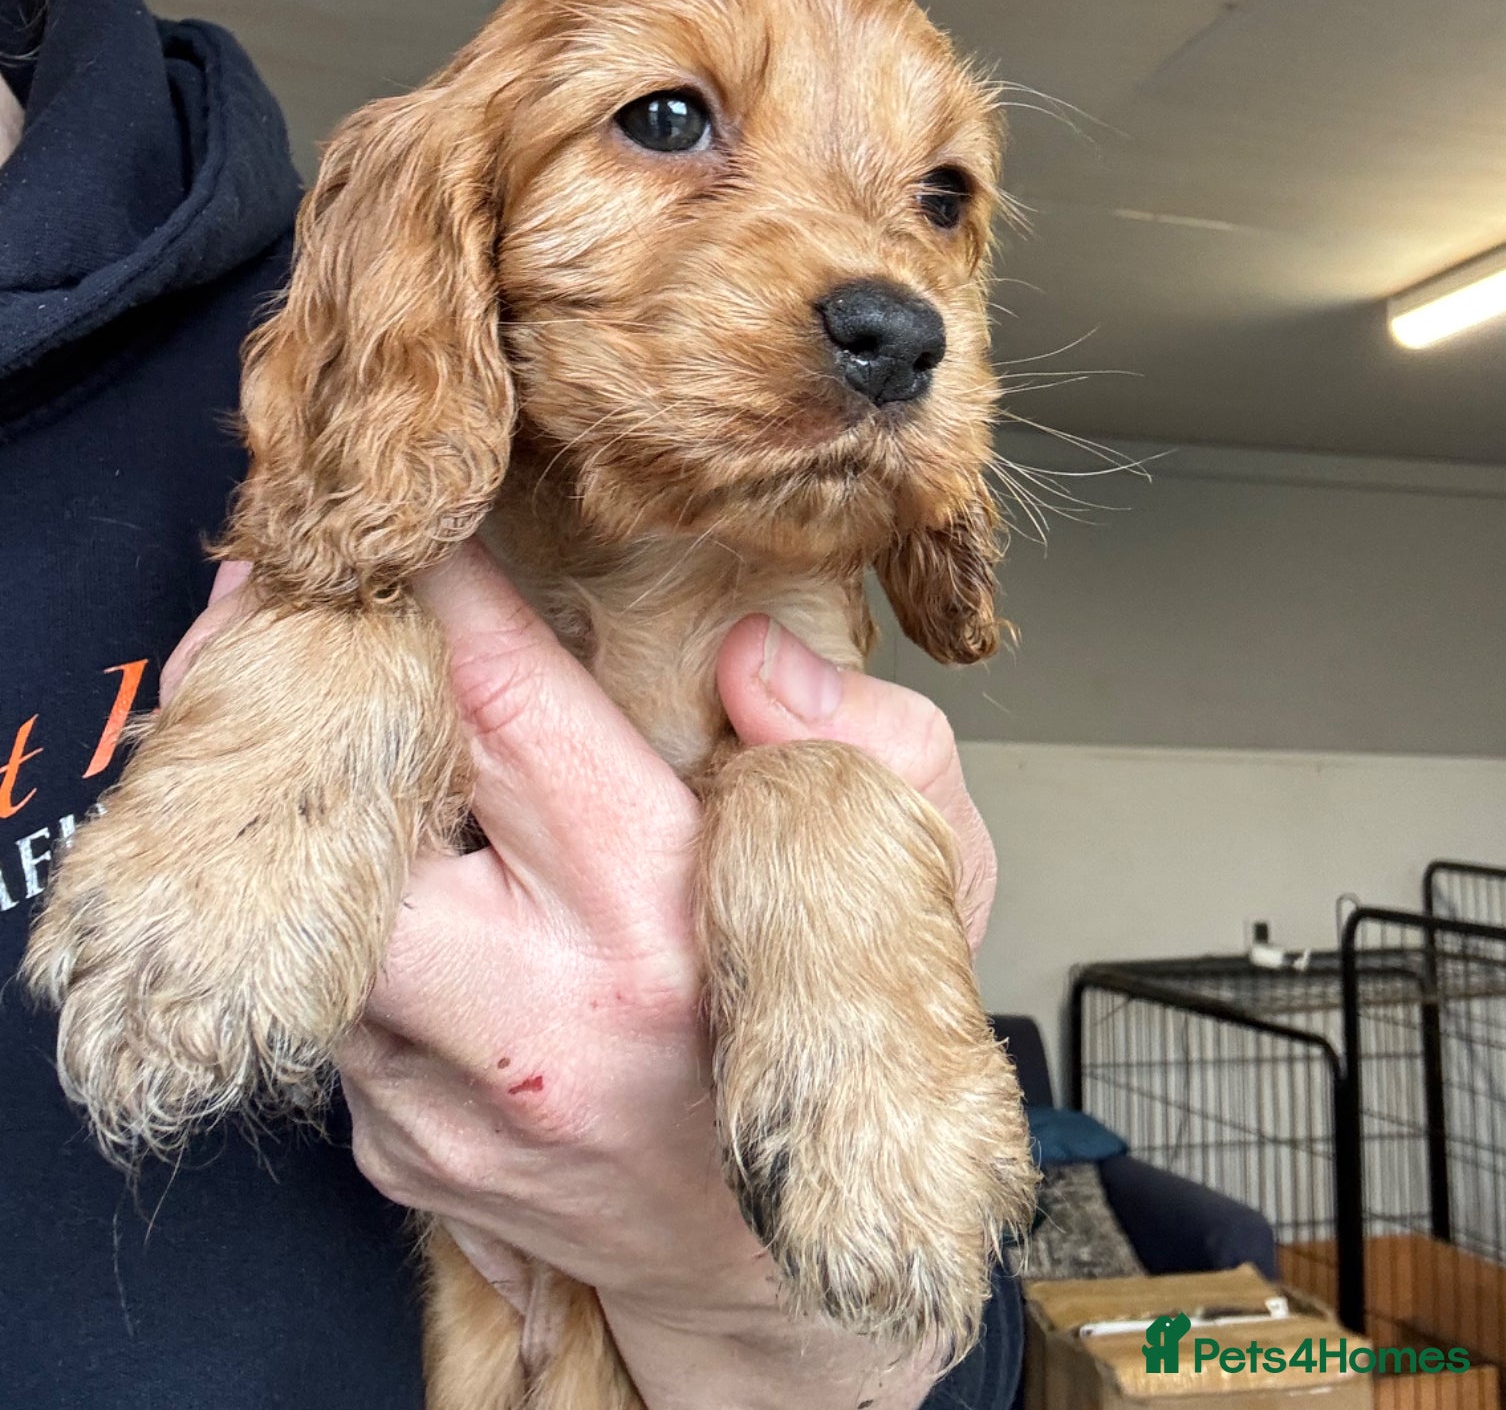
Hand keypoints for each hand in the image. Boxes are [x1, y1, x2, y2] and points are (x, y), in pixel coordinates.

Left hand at [170, 546, 999, 1408]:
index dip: (431, 591)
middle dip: (296, 694)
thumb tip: (745, 653)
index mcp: (654, 911)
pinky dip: (350, 925)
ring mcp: (446, 1097)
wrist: (792, 1277)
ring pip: (311, 910)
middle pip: (341, 815)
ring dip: (313, 812)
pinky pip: (335, 1001)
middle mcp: (530, 1014)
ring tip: (336, 726)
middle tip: (281, 608)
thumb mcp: (926, 873)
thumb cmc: (846, 1048)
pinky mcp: (396, 1152)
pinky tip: (407, 886)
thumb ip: (863, 739)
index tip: (394, 525)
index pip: (499, 704)